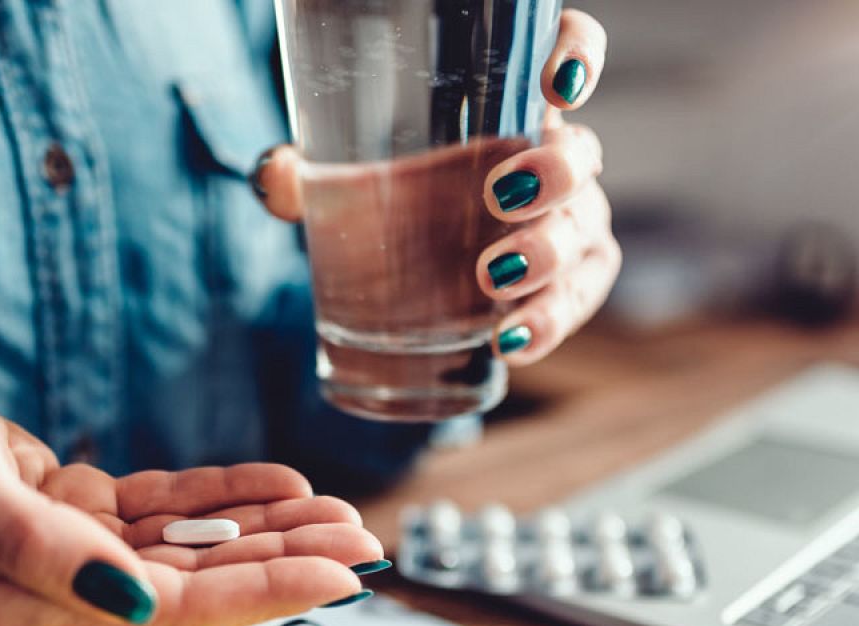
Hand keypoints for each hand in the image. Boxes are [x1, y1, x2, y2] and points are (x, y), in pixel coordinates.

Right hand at [0, 346, 380, 625]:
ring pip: (187, 549)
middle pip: (195, 585)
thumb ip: (40, 546)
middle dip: (286, 562)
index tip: (338, 574)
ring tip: (339, 513)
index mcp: (28, 599)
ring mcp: (64, 551)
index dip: (262, 591)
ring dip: (264, 529)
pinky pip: (158, 510)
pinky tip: (270, 484)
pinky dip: (216, 497)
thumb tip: (132, 598)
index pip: (170, 609)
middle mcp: (55, 587)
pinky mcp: (66, 512)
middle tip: (366, 541)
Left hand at [255, 9, 617, 365]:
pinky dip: (549, 322)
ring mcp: (566, 220)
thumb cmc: (384, 195)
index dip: (578, 56)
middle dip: (557, 171)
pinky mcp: (564, 283)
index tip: (554, 85)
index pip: (565, 51)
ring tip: (495, 281)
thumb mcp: (339, 178)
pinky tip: (508, 340)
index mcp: (507, 102)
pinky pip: (575, 299)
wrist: (398, 271)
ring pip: (585, 229)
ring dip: (551, 255)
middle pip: (582, 150)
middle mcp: (550, 155)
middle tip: (501, 194)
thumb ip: (306, 172)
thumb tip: (273, 174)